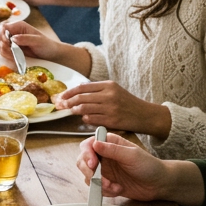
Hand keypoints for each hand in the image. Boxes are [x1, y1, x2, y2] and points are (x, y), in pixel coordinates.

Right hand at [0, 20, 67, 63]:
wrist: (50, 54)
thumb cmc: (46, 45)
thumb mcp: (38, 41)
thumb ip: (26, 39)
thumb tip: (13, 38)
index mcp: (18, 25)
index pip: (2, 27)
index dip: (2, 35)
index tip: (8, 44)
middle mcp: (13, 31)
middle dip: (1, 44)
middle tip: (11, 51)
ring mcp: (10, 39)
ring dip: (3, 51)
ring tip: (14, 56)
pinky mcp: (10, 48)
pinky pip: (1, 50)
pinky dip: (4, 54)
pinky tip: (12, 57)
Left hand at [57, 81, 171, 138]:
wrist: (145, 115)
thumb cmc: (127, 103)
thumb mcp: (114, 90)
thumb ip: (97, 90)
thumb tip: (77, 90)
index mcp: (108, 85)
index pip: (82, 87)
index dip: (68, 92)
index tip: (61, 97)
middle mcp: (108, 95)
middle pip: (80, 98)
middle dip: (67, 102)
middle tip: (61, 106)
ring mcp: (110, 108)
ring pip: (83, 109)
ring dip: (74, 111)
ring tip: (72, 111)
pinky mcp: (111, 120)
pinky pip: (91, 119)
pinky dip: (85, 119)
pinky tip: (85, 118)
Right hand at [76, 132, 170, 202]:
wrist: (159, 184)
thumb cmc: (149, 166)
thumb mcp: (132, 156)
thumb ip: (113, 150)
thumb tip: (95, 144)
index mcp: (109, 143)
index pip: (88, 145)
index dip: (87, 154)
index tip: (92, 164)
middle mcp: (104, 156)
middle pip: (83, 161)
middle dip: (89, 172)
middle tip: (100, 180)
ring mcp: (104, 170)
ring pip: (88, 176)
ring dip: (98, 184)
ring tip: (115, 186)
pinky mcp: (106, 183)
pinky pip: (96, 188)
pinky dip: (104, 191)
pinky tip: (118, 189)